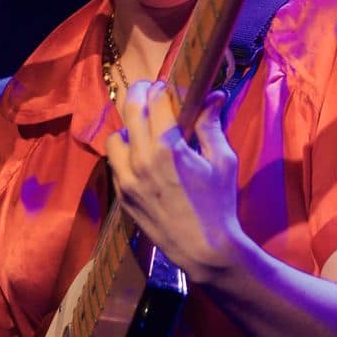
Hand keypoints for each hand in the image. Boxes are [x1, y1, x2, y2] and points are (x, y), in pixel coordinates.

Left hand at [105, 80, 244, 283]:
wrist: (204, 248)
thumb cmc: (219, 204)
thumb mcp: (222, 161)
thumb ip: (211, 125)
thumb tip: (214, 95)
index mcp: (168, 147)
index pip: (155, 100)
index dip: (162, 88)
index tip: (168, 87)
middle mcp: (141, 159)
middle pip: (129, 109)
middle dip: (139, 93)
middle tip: (149, 91)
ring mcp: (127, 179)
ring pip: (115, 137)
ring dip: (128, 128)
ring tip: (144, 132)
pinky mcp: (122, 195)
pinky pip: (114, 163)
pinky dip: (125, 154)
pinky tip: (141, 157)